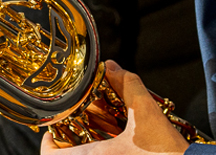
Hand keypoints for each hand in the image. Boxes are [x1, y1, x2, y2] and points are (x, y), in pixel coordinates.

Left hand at [40, 61, 188, 154]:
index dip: (49, 141)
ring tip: (97, 139)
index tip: (56, 130)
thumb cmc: (166, 153)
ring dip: (85, 152)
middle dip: (69, 146)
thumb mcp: (146, 112)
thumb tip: (112, 68)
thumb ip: (127, 85)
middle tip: (77, 131)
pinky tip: (117, 149)